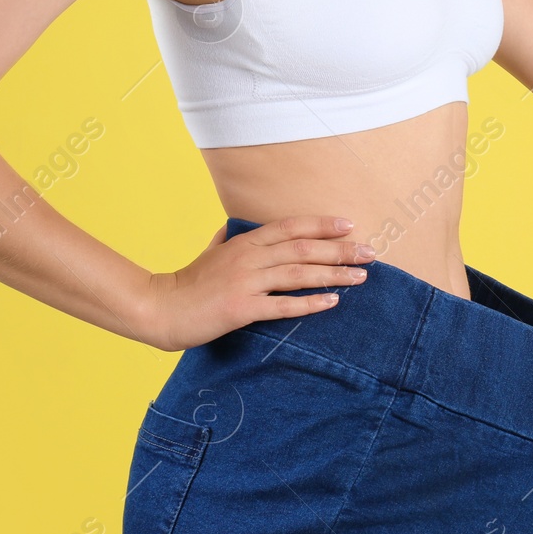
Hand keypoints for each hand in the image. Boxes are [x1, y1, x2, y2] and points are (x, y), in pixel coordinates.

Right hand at [138, 215, 376, 350]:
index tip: (349, 225)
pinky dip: (309, 303)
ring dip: (333, 274)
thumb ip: (226, 239)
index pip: (291, 226)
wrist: (161, 308)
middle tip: (370, 253)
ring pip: (298, 274)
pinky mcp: (241, 309)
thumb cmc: (188, 283)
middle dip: (340, 250)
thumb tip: (232, 228)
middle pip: (303, 248)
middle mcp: (249, 257)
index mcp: (245, 242)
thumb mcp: (210, 253)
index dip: (322, 224)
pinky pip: (282, 305)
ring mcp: (245, 282)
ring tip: (360, 277)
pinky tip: (332, 302)